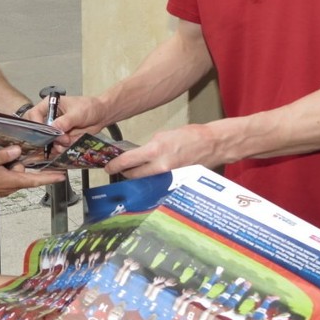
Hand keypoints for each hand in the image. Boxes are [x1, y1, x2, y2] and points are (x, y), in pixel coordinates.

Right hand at [0, 146, 65, 197]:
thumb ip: (4, 155)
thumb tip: (18, 150)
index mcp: (10, 181)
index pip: (35, 180)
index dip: (49, 178)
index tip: (62, 177)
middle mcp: (9, 187)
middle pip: (24, 173)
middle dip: (21, 162)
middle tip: (13, 152)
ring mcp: (2, 188)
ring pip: (14, 173)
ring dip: (10, 165)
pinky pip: (7, 175)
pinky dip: (5, 168)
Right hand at [29, 95, 108, 146]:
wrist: (101, 116)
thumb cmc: (89, 107)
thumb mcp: (78, 113)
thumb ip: (65, 121)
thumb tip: (54, 128)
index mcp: (49, 105)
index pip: (33, 114)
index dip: (36, 124)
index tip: (46, 133)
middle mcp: (49, 117)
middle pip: (37, 130)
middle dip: (48, 138)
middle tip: (63, 139)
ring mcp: (54, 129)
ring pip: (47, 141)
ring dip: (58, 144)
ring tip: (70, 140)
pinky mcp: (61, 138)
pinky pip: (57, 146)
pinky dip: (64, 147)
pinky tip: (72, 142)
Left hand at [104, 123, 221, 178]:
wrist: (211, 144)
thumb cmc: (190, 136)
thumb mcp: (164, 135)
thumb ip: (149, 147)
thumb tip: (138, 155)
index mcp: (155, 150)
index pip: (128, 161)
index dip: (115, 165)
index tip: (108, 167)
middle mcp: (160, 166)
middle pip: (134, 175)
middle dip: (125, 173)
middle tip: (120, 169)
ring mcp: (168, 177)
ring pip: (145, 181)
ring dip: (139, 177)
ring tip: (135, 172)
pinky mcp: (175, 182)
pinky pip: (158, 184)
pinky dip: (152, 181)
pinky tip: (152, 176)